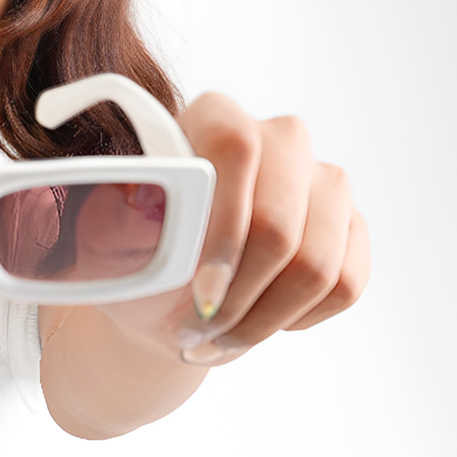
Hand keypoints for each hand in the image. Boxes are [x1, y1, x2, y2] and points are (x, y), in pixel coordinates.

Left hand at [99, 92, 370, 364]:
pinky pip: (346, 285)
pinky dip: (294, 321)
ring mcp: (324, 183)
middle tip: (194, 332)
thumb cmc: (134, 258)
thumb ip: (118, 216)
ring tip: (215, 339)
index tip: (198, 292)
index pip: (235, 148)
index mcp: (214, 117)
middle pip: (280, 224)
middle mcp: (280, 139)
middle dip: (236, 297)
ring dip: (260, 321)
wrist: (166, 300)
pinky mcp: (351, 229)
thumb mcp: (105, 239)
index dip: (223, 228)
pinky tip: (255, 320)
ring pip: (318, 266)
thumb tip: (141, 204)